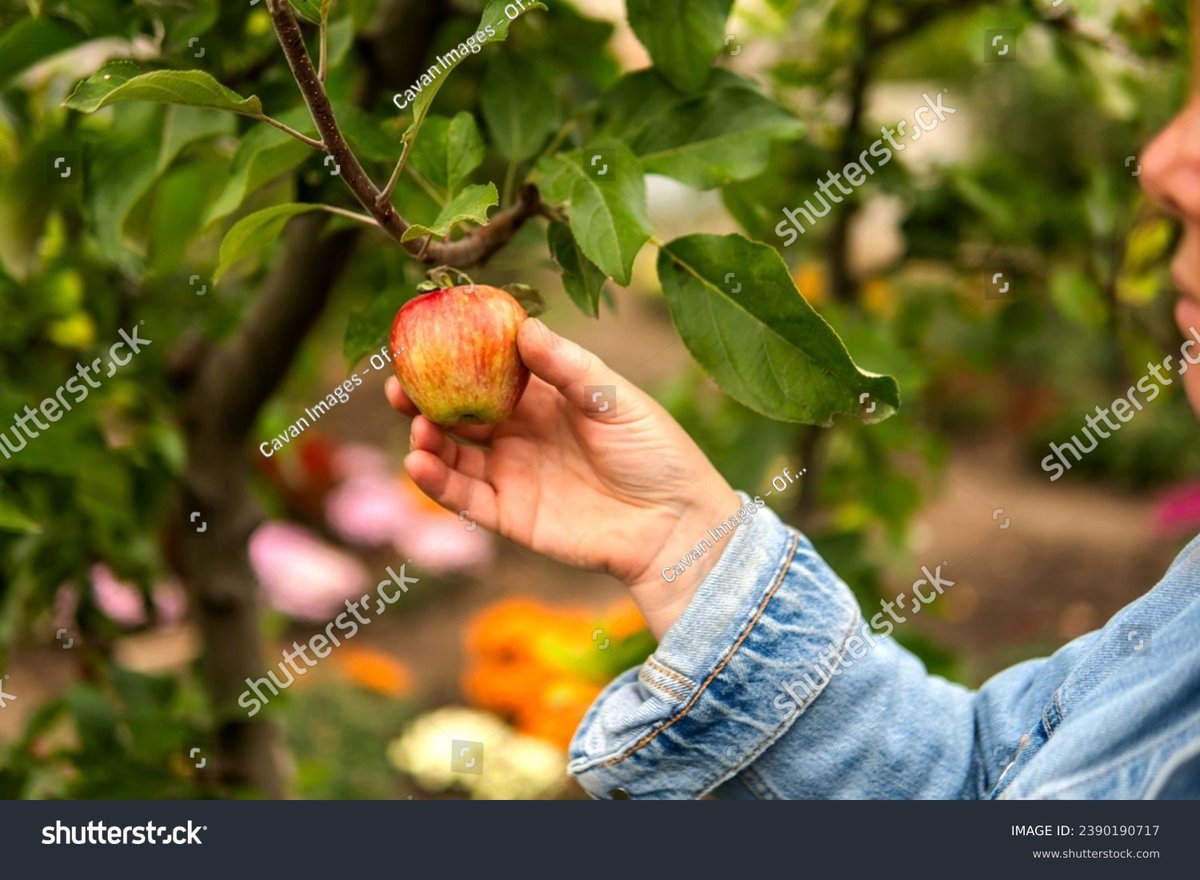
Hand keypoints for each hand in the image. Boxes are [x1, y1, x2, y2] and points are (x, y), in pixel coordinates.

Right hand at [385, 318, 741, 637]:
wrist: (675, 524)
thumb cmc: (656, 453)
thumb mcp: (614, 399)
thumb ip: (567, 366)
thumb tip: (522, 327)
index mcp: (546, 398)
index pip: (491, 371)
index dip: (458, 355)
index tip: (426, 336)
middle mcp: (521, 433)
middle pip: (460, 411)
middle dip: (425, 397)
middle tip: (397, 382)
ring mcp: (513, 474)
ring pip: (454, 454)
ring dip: (427, 439)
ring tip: (415, 423)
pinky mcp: (511, 515)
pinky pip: (465, 497)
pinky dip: (437, 482)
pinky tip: (418, 462)